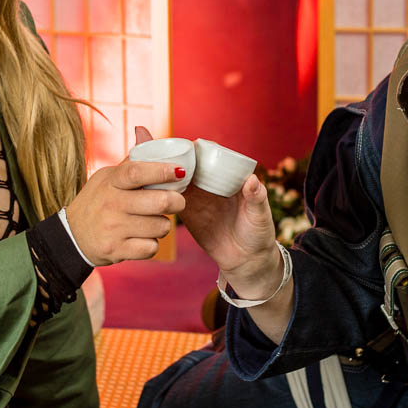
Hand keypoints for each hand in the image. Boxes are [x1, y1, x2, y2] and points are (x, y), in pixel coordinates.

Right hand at [62, 135, 184, 265]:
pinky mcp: (116, 250)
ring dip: (163, 225)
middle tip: (177, 201)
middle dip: (177, 201)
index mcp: (110, 182)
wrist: (72, 237)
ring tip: (153, 221)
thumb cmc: (97, 202)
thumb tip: (143, 130)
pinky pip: (151, 248)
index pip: (137, 172)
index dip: (162, 171)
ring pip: (160, 226)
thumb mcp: (107, 178)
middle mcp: (110, 204)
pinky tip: (143, 238)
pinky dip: (152, 244)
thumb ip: (130, 161)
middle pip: (159, 202)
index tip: (180, 172)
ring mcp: (113, 229)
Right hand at [133, 127, 280, 293]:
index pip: (210, 155)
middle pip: (188, 164)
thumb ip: (257, 198)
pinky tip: (146, 191)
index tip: (187, 145)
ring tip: (147, 169)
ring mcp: (196, 197)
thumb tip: (252, 180)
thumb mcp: (260, 216)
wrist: (245, 261)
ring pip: (176, 179)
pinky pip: (169, 198)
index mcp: (228, 178)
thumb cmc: (258, 235)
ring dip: (162, 174)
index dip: (198, 148)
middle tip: (157, 154)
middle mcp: (210, 183)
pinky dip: (159, 193)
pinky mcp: (185, 212)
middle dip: (173, 157)